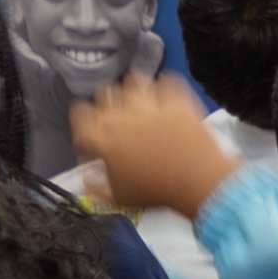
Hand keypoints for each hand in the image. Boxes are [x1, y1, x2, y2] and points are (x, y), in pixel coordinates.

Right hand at [75, 77, 242, 223]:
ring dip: (135, 90)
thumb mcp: (117, 198)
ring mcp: (149, 103)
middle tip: (120, 118)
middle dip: (109, 103)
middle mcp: (120, 115)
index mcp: (102, 137)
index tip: (94, 130)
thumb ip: (95, 186)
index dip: (85, 120)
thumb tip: (86, 175)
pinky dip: (165, 85)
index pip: (79, 113)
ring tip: (143, 101)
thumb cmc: (154, 193)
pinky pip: (166, 80)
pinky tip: (166, 94)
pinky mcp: (175, 97)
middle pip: (105, 93)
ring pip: (132, 81)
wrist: (197, 182)